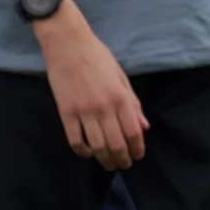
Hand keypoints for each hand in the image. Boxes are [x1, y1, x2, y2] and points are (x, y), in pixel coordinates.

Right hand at [35, 8, 148, 167]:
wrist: (68, 44)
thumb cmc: (98, 56)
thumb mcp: (121, 76)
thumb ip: (133, 103)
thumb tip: (144, 127)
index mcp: (120, 97)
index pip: (133, 131)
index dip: (137, 148)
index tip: (137, 156)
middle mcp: (104, 107)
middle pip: (116, 144)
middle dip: (122, 159)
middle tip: (124, 165)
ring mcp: (83, 111)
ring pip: (97, 146)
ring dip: (104, 160)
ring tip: (108, 164)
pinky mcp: (66, 112)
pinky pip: (75, 140)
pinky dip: (82, 151)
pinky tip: (87, 153)